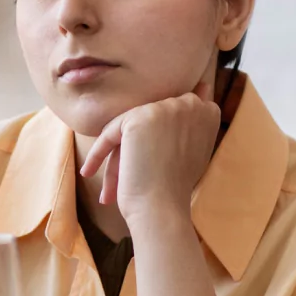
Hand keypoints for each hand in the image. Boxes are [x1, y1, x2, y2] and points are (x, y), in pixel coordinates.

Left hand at [79, 82, 220, 225]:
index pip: (171, 112)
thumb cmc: (176, 188)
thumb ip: (191, 122)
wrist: (163, 208)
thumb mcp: (194, 149)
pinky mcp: (139, 117)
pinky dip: (97, 154)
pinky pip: (110, 133)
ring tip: (108, 185)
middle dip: (132, 148)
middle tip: (125, 178)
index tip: (150, 157)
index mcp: (208, 111)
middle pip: (148, 120)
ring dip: (115, 158)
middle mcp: (190, 104)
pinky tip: (87, 173)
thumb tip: (200, 87)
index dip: (158, 135)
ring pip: (128, 127)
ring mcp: (165, 108)